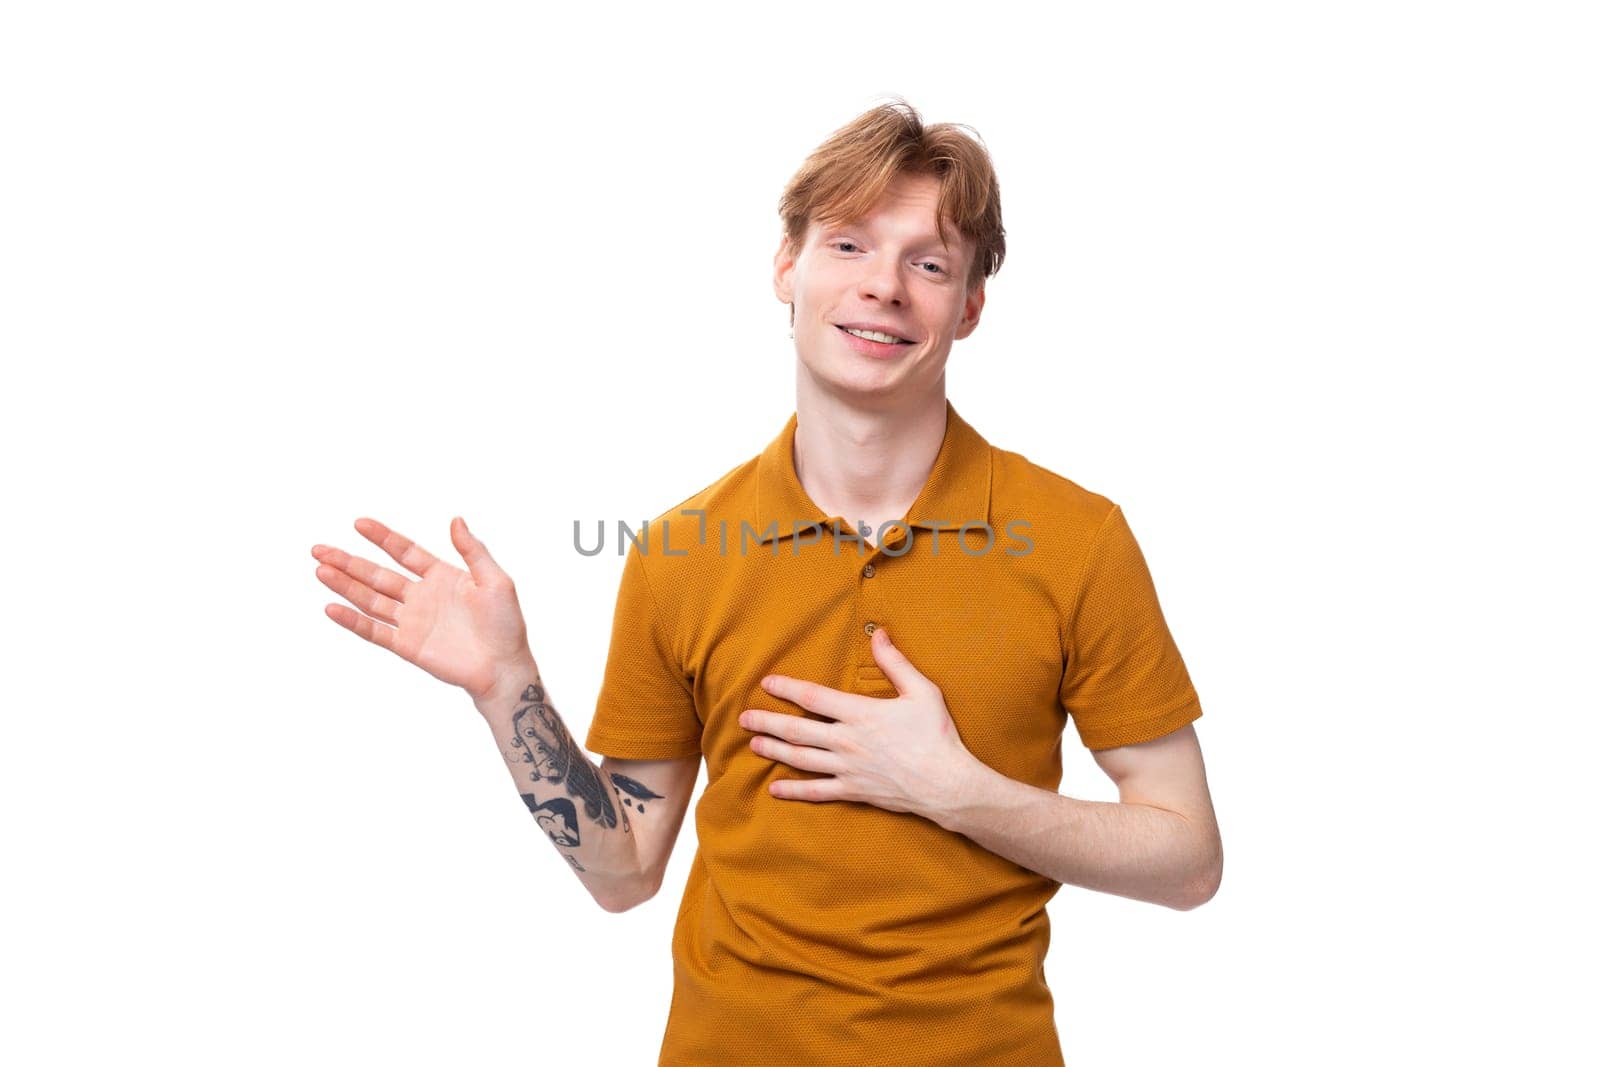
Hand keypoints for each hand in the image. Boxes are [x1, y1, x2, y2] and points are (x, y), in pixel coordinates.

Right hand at [311, 516, 533, 702]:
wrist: (503, 667)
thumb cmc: (506, 624)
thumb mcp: (496, 581)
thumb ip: (474, 551)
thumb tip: (455, 520)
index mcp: (442, 576)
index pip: (404, 551)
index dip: (382, 537)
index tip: (359, 523)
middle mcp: (421, 596)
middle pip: (377, 574)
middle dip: (348, 561)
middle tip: (319, 549)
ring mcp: (412, 621)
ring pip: (370, 599)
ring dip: (344, 585)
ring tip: (320, 570)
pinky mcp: (406, 645)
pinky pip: (374, 631)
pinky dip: (352, 620)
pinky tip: (331, 607)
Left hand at [740, 627, 980, 818]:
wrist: (946, 784)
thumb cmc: (937, 736)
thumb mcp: (921, 691)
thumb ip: (895, 662)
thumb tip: (880, 633)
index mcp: (860, 713)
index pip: (813, 696)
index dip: (787, 688)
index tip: (767, 682)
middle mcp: (847, 741)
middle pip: (797, 730)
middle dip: (767, 722)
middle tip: (744, 717)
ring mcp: (847, 768)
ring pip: (801, 759)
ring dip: (774, 750)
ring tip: (753, 744)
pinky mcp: (854, 791)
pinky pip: (817, 792)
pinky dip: (793, 791)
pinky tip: (775, 788)